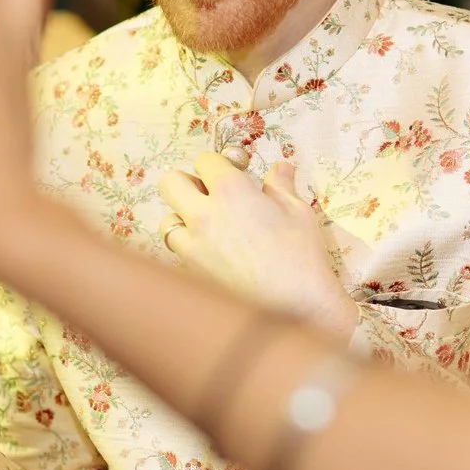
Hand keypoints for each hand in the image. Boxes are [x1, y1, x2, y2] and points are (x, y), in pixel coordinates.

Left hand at [157, 153, 355, 339]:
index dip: (218, 164)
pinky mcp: (192, 274)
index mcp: (231, 191)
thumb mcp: (298, 213)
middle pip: (170, 183)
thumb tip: (281, 167)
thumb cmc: (302, 257)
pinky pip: (177, 252)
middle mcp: (204, 215)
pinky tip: (212, 254)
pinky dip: (188, 248)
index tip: (231, 173)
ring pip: (167, 221)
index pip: (205, 161)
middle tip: (209, 194)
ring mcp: (193, 247)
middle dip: (187, 183)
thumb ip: (281, 186)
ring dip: (183, 219)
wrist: (298, 308)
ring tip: (209, 228)